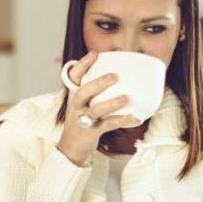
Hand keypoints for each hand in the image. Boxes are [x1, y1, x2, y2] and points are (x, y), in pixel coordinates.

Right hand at [57, 51, 137, 165]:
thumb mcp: (82, 103)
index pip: (74, 77)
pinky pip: (106, 126)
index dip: (83, 64)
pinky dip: (119, 120)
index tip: (95, 54)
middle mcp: (76, 106)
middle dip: (98, 83)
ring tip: (126, 98)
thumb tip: (117, 74)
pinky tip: (132, 116)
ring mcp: (82, 120)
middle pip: (83, 92)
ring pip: (95, 110)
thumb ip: (93, 90)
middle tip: (114, 76)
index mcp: (74, 95)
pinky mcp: (90, 132)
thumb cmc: (81, 120)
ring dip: (111, 103)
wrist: (70, 147)